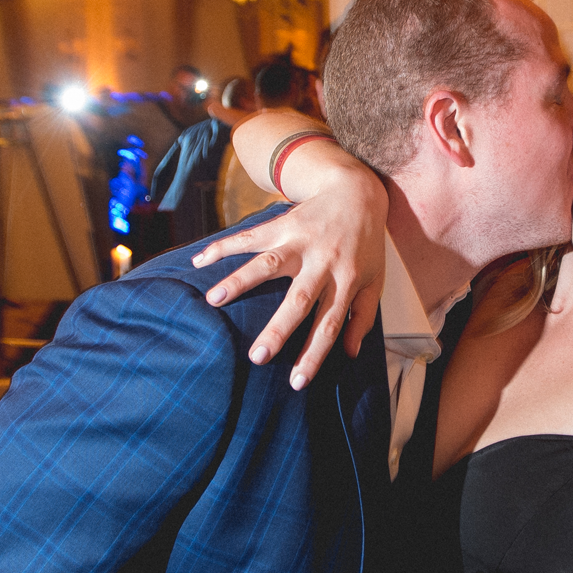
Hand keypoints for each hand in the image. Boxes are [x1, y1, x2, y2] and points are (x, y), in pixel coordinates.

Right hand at [194, 168, 387, 388]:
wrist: (357, 191)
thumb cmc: (365, 245)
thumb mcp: (374, 281)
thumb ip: (362, 317)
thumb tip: (349, 354)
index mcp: (345, 282)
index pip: (329, 325)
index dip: (313, 354)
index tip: (296, 381)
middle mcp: (322, 264)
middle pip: (299, 300)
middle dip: (278, 329)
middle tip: (256, 356)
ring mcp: (300, 242)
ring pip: (268, 265)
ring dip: (240, 281)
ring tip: (213, 300)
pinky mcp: (282, 224)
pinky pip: (249, 237)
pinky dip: (223, 247)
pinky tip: (199, 260)